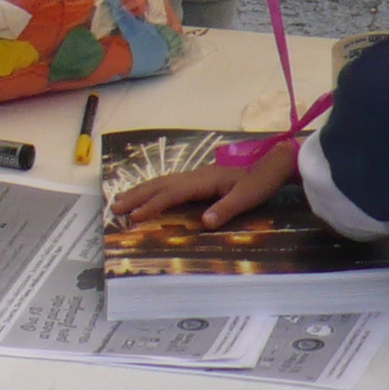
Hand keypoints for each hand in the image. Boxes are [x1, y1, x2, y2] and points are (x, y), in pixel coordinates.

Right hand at [110, 138, 297, 229]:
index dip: (153, 205)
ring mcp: (197, 176)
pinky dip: (154, 189)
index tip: (136, 217)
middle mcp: (196, 175)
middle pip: (161, 184)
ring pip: (163, 182)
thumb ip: (225, 209)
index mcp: (204, 180)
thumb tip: (204, 223)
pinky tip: (149, 195)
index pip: (173, 193)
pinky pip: (170, 184)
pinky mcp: (200, 180)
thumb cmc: (260, 182)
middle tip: (115, 207)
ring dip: (142, 191)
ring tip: (121, 200)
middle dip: (137, 195)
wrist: (273, 165)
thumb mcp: (247, 198)